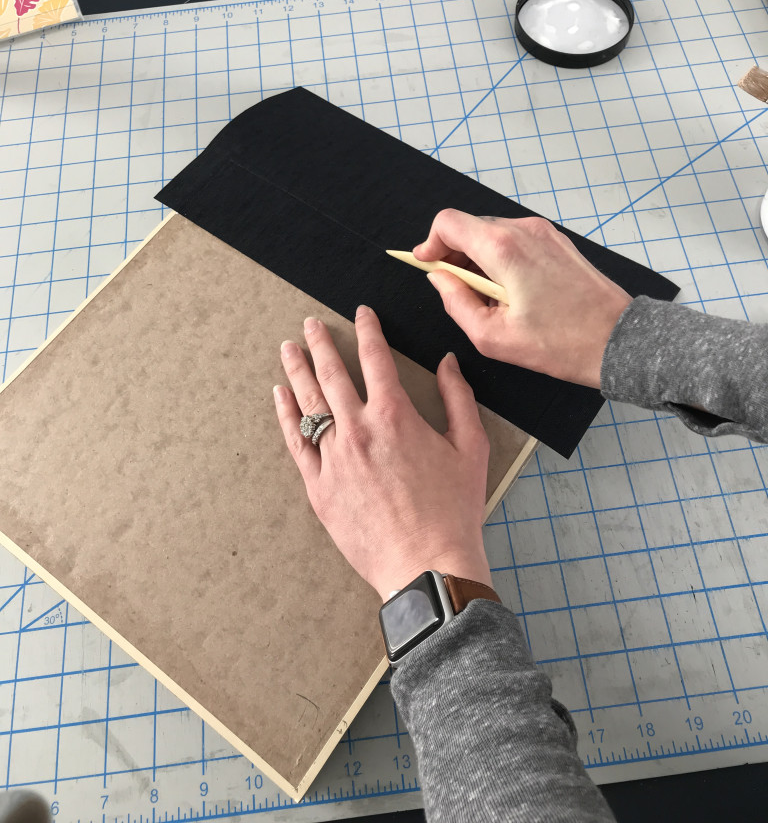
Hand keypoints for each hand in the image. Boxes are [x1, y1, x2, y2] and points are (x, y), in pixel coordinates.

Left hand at [273, 306, 491, 599]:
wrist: (426, 566)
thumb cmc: (453, 510)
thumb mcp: (471, 447)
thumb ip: (458, 398)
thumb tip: (448, 362)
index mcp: (395, 415)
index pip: (375, 357)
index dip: (367, 330)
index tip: (361, 313)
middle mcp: (358, 429)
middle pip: (332, 374)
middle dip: (320, 344)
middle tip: (310, 325)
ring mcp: (333, 457)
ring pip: (308, 403)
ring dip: (297, 371)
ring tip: (288, 349)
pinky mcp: (318, 486)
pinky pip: (296, 442)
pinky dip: (286, 416)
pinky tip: (280, 398)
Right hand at [414, 209, 631, 388]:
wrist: (619, 341)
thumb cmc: (561, 343)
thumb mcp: (494, 337)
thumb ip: (456, 303)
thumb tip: (440, 279)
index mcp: (503, 248)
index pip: (448, 222)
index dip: (430, 243)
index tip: (427, 265)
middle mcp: (524, 229)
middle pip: (470, 228)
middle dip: (455, 255)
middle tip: (457, 291)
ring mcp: (544, 233)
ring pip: (493, 234)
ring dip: (479, 260)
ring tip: (489, 299)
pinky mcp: (558, 242)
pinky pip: (517, 241)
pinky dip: (502, 260)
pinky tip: (512, 293)